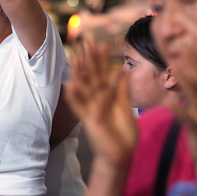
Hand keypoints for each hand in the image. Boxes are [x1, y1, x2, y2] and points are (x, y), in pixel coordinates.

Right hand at [63, 39, 136, 168]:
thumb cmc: (124, 133)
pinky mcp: (89, 120)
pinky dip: (75, 97)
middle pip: (93, 76)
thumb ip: (123, 89)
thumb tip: (123, 69)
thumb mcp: (126, 107)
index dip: (102, 59)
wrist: (122, 154)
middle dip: (90, 59)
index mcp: (108, 96)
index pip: (104, 74)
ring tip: (76, 58)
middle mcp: (98, 100)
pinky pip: (80, 107)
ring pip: (84, 88)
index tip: (100, 43)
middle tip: (86, 41)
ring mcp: (92, 109)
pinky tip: (69, 85)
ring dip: (79, 73)